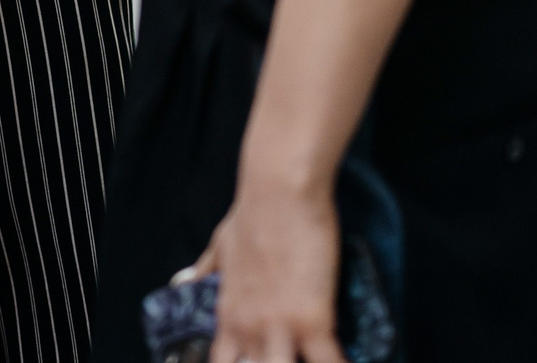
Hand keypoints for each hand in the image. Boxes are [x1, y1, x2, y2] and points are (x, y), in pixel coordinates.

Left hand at [197, 180, 348, 362]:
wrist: (279, 190)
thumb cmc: (253, 212)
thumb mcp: (221, 244)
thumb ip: (207, 270)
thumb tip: (187, 280)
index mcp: (228, 314)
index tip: (258, 359)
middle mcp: (249, 327)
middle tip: (287, 353)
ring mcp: (280, 326)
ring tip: (314, 356)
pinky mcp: (313, 319)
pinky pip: (330, 361)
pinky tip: (349, 361)